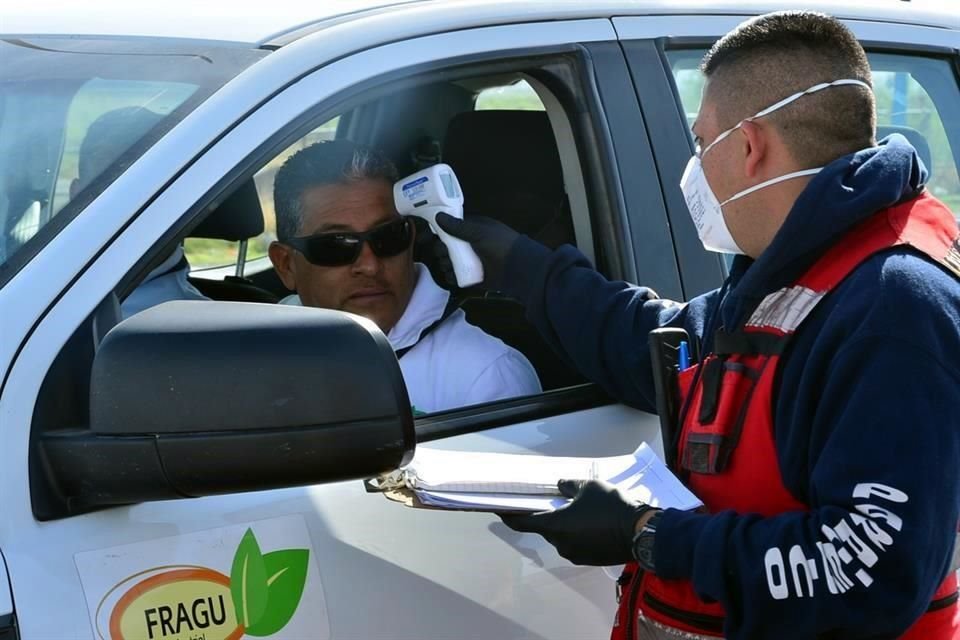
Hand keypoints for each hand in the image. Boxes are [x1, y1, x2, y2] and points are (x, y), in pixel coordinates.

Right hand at [434, 213, 520, 289]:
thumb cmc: (500, 244)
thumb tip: (438, 216)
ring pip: (447, 261)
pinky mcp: (470, 276)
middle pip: (444, 246)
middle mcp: (467, 244)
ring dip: (445, 264)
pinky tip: (452, 275)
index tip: (424, 237)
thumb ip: (458, 226)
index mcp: (470, 230)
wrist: (517, 268)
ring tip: (450, 265)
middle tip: (444, 253)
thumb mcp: (479, 232)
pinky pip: (454, 276)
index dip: (435, 232)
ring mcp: (468, 261)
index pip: (448, 229)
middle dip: (440, 250)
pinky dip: (451, 276)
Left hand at [500, 479, 653, 565]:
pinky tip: (589, 522)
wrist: (640, 532)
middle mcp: (560, 543)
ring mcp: (574, 554)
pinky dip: (576, 533)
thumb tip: (561, 486)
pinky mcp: (588, 560)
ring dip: (564, 524)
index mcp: (554, 525)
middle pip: (544, 528)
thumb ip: (569, 486)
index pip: (521, 522)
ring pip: (561, 536)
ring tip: (577, 509)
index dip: (508, 515)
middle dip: (546, 515)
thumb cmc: (610, 506)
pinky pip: (575, 543)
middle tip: (551, 500)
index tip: (499, 508)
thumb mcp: (588, 487)